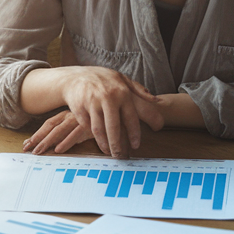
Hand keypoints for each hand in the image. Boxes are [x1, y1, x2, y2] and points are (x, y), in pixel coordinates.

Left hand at [23, 110, 95, 153]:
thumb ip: (67, 135)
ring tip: (38, 152)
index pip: (48, 124)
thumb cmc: (96, 124)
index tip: (26, 144)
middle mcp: (71, 116)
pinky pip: (75, 135)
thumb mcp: (79, 129)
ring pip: (59, 131)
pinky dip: (66, 142)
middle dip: (37, 138)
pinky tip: (58, 150)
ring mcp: (79, 120)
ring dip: (47, 142)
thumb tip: (54, 146)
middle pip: (50, 127)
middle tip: (27, 149)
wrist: (114, 117)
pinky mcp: (89, 126)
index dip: (37, 134)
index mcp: (67, 115)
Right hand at [48, 67, 162, 156]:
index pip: (130, 117)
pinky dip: (92, 136)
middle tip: (121, 157)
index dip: (134, 133)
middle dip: (117, 145)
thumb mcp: (122, 79)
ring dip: (104, 144)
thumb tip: (158, 101)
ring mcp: (92, 103)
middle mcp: (107, 97)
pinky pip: (87, 126)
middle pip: (113, 127)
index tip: (136, 146)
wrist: (75, 77)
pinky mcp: (79, 108)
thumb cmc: (102, 79)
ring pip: (99, 130)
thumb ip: (139, 90)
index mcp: (121, 92)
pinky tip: (98, 142)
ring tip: (109, 152)